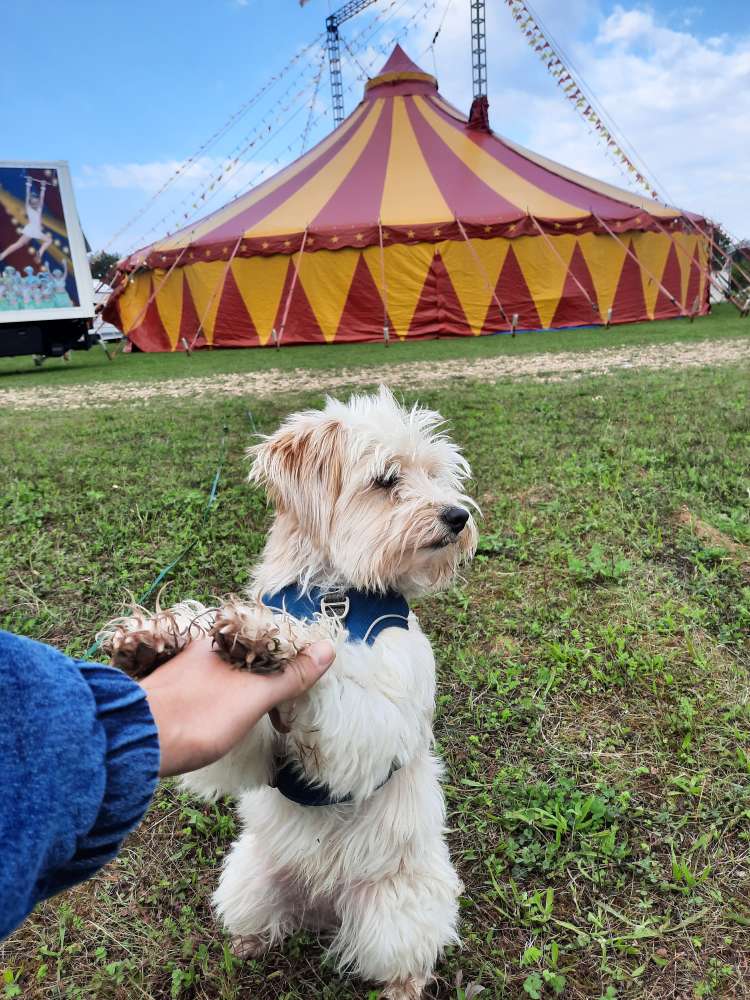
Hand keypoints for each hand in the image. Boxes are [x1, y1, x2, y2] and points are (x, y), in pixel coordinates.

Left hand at [139, 636, 334, 776]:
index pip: (268, 637)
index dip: (290, 659)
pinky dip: (222, 700)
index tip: (303, 682)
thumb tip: (327, 649)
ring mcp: (182, 668)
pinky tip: (222, 718)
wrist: (134, 743)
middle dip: (266, 677)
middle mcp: (201, 646)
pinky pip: (207, 689)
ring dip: (243, 691)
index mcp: (222, 638)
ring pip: (226, 673)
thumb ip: (290, 675)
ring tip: (257, 716)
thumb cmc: (200, 715)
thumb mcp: (254, 696)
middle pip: (246, 655)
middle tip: (281, 708)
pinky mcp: (169, 691)